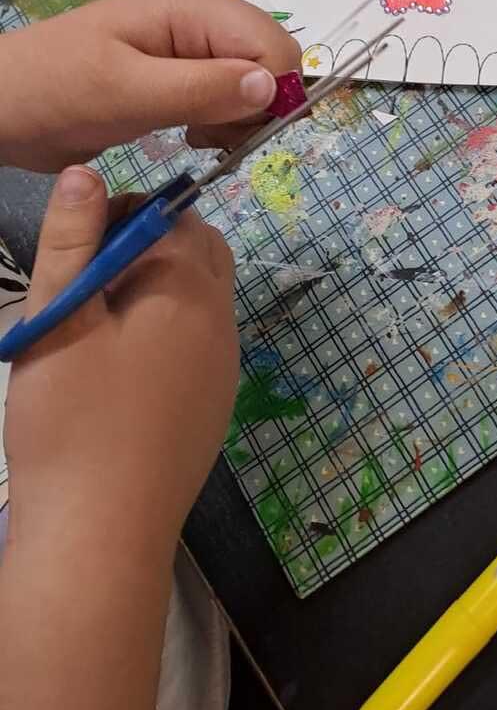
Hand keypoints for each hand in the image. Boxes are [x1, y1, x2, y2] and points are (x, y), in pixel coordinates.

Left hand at [0, 0, 301, 170]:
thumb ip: (201, 89)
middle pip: (272, 62)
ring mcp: (192, 48)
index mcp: (194, 9)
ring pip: (255, 83)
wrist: (2, 104)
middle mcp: (203, 21)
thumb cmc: (55, 90)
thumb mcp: (125, 93)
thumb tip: (275, 86)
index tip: (241, 133)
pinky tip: (191, 135)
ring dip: (239, 119)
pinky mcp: (180, 76)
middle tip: (211, 138)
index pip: (275, 46)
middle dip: (258, 107)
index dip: (274, 92)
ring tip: (197, 139)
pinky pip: (227, 95)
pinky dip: (221, 122)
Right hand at [4, 164, 238, 557]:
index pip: (173, 214)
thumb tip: (86, 171)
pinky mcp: (213, 409)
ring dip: (156, 293)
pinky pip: (199, 347)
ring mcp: (224, 368)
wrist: (100, 538)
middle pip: (198, 251)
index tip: (78, 249)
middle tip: (85, 284)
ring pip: (201, 299)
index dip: (123, 216)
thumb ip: (71, 240)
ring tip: (94, 328)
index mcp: (189, 287)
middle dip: (147, 249)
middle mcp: (222, 320)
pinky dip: (164, 338)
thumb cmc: (71, 422)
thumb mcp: (58, 319)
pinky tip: (116, 375)